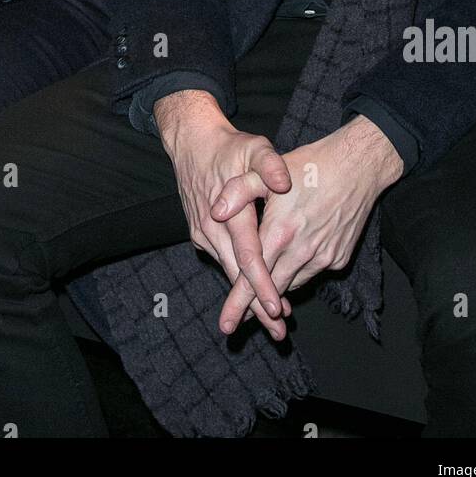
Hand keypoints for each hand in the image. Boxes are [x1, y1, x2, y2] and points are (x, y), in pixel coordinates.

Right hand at [154, 89, 293, 338]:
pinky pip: (222, 260)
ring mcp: (203, 234)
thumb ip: (269, 165)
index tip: (275, 308)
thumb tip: (283, 182)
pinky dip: (238, 277)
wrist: (192, 143)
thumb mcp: (254, 147)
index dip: (262, 285)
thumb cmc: (230, 147)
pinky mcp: (200, 235)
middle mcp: (213, 228)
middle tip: (279, 333)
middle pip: (237, 275)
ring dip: (248, 296)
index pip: (248, 256)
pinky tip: (254, 289)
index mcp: (229, 211)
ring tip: (272, 318)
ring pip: (229, 271)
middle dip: (256, 307)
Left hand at [215, 114, 403, 335]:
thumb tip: (216, 211)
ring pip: (293, 283)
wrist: (358, 167)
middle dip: (256, 309)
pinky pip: (312, 273)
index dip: (238, 302)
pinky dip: (299, 271)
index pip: (253, 276)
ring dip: (278, 288)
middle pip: (274, 289)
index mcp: (280, 231)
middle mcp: (302, 251)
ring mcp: (324, 257)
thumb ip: (239, 191)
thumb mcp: (267, 170)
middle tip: (239, 323)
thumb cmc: (310, 165)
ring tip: (266, 290)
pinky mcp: (339, 258)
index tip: (226, 325)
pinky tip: (296, 256)